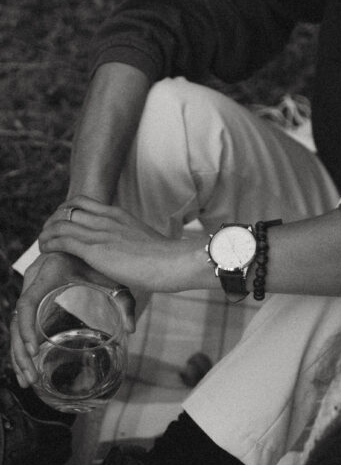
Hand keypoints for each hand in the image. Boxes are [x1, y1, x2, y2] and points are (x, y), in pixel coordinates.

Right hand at [11, 249, 135, 387]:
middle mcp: (33, 282)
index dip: (27, 328)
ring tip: (27, 381)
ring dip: (18, 355)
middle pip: (17, 321)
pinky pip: (21, 323)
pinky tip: (27, 368)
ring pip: (15, 326)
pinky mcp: (33, 298)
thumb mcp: (112, 276)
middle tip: (31, 379)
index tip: (33, 350)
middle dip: (20, 352)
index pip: (27, 303)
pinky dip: (21, 346)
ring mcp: (30, 290)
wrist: (84, 242)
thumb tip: (132, 328)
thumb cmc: (100, 260)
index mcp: (49, 274)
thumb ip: (124, 300)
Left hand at [39, 196, 205, 295]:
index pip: (83, 202)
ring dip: (46, 233)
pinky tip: (45, 250)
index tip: (62, 223)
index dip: (66, 210)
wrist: (174, 261)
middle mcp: (106, 219)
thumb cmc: (168, 260)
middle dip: (53, 221)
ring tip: (42, 243)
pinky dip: (49, 244)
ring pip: (60, 224)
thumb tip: (136, 262)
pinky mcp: (94, 249)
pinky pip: (61, 240)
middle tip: (49, 235)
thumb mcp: (147, 244)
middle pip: (67, 210)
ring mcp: (100, 233)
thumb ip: (136, 247)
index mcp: (119, 215)